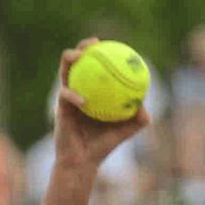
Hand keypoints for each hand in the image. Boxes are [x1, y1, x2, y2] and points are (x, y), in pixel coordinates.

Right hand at [53, 38, 150, 171]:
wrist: (83, 161)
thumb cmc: (104, 145)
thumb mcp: (125, 131)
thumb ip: (138, 119)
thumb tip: (145, 104)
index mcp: (93, 91)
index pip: (96, 67)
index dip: (102, 53)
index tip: (112, 45)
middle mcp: (78, 89)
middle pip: (78, 61)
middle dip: (83, 47)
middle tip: (94, 43)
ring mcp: (67, 96)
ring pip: (65, 71)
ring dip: (70, 60)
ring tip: (78, 56)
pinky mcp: (59, 106)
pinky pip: (65, 95)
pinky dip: (73, 95)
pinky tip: (82, 99)